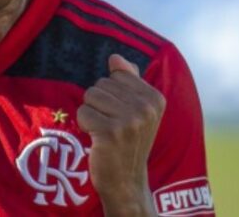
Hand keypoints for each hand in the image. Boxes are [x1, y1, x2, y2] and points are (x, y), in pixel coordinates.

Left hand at [77, 54, 163, 216]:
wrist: (126, 180)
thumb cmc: (128, 142)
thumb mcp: (136, 110)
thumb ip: (128, 81)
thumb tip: (115, 57)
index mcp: (155, 98)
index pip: (117, 75)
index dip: (111, 93)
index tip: (121, 114)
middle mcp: (146, 108)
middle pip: (101, 84)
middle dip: (99, 104)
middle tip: (112, 126)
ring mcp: (130, 121)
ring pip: (90, 96)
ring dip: (91, 114)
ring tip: (104, 132)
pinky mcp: (111, 132)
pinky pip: (83, 112)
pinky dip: (85, 125)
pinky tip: (98, 139)